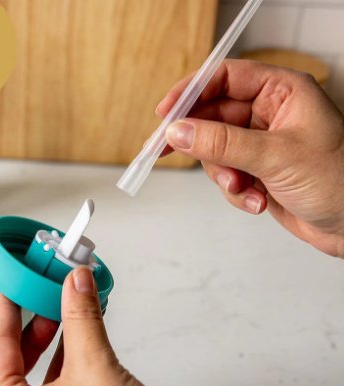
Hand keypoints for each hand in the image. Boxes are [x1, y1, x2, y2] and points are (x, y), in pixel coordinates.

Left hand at [0, 266, 173, 385]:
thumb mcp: (95, 368)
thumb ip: (82, 319)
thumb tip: (76, 283)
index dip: (5, 309)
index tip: (8, 284)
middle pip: (13, 358)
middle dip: (33, 322)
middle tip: (42, 292)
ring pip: (35, 369)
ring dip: (52, 336)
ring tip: (63, 306)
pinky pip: (54, 380)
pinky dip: (65, 353)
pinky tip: (77, 332)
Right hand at [158, 59, 343, 257]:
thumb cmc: (340, 181)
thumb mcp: (276, 156)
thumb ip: (223, 143)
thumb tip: (179, 132)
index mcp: (282, 92)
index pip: (225, 77)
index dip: (191, 91)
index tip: (166, 113)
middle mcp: (268, 114)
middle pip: (213, 116)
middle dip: (200, 142)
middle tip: (168, 150)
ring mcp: (260, 143)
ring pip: (215, 150)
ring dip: (223, 173)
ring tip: (241, 187)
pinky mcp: (255, 170)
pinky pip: (226, 174)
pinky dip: (235, 191)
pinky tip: (257, 200)